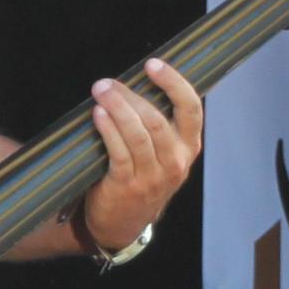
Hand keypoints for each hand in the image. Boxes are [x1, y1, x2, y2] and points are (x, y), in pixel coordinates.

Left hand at [78, 55, 203, 253]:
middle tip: (107, 82)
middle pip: (157, 119)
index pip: (191, 109)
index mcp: (188, 147)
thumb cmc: (141, 178)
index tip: (153, 64)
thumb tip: (134, 83)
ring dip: (117, 108)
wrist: (123, 224)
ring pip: (139, 134)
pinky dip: (108, 130)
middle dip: (131, 96)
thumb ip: (158, 125)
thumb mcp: (162, 155)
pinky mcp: (128, 185)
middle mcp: (175, 161)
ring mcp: (153, 176)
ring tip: (100, 91)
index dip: (174, 83)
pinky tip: (98, 115)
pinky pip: (119, 152)